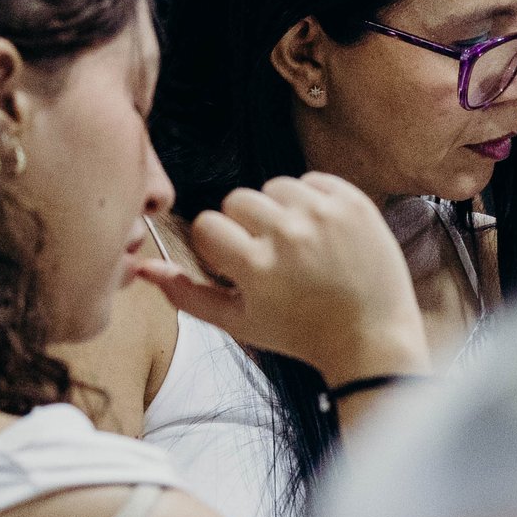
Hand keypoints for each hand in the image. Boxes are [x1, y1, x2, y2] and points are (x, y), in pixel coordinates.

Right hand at [138, 173, 430, 384]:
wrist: (372, 337)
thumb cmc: (300, 334)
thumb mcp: (238, 323)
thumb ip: (187, 295)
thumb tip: (145, 267)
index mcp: (256, 266)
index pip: (207, 223)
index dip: (217, 243)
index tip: (237, 262)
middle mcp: (288, 235)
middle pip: (238, 199)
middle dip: (246, 225)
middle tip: (269, 254)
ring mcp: (324, 216)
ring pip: (275, 185)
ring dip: (279, 209)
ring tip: (298, 243)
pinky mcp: (353, 203)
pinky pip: (313, 179)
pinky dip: (312, 200)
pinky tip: (321, 231)